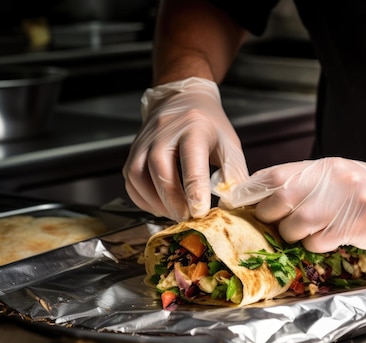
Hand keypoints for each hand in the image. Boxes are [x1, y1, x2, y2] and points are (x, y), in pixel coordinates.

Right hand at [123, 77, 248, 220]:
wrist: (185, 100)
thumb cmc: (211, 127)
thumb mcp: (230, 146)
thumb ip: (233, 175)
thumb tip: (232, 205)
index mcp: (195, 126)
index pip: (192, 157)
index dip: (195, 187)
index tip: (200, 211)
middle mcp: (165, 130)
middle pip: (159, 166)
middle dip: (171, 198)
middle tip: (185, 218)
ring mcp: (145, 140)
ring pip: (138, 175)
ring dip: (155, 201)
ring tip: (174, 214)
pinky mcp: (133, 151)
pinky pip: (130, 180)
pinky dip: (143, 199)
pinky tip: (161, 207)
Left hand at [217, 153, 365, 252]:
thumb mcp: (335, 175)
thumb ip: (303, 184)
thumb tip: (261, 199)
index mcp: (321, 167)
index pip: (274, 176)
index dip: (249, 192)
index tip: (233, 205)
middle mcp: (331, 181)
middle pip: (279, 203)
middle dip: (269, 219)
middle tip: (277, 225)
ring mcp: (346, 202)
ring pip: (296, 226)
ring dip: (294, 236)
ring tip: (309, 233)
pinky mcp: (359, 224)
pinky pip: (319, 242)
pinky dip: (316, 245)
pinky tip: (330, 239)